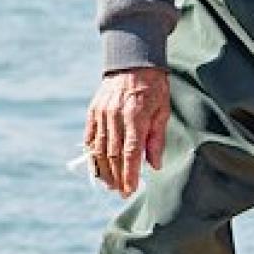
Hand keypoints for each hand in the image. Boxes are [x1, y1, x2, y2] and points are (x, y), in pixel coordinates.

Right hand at [85, 67, 170, 195]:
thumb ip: (157, 139)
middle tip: (121, 192)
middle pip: (113, 154)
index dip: (130, 174)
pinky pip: (90, 138)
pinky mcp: (93, 112)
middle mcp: (116, 116)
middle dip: (117, 176)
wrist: (133, 62)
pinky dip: (92, 154)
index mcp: (136, 116)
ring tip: (110, 184)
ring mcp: (102, 114)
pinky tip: (97, 167)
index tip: (130, 190)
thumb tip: (155, 165)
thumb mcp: (163, 110)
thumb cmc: (154, 88)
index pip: (131, 152)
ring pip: (99, 149)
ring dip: (103, 170)